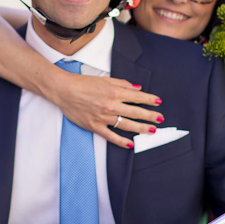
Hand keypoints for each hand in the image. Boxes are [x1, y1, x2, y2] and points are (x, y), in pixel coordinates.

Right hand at [48, 71, 162, 149]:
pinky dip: (121, 141)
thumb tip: (137, 89)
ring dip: (141, 128)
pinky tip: (130, 144)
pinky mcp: (94, 126)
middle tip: (161, 119)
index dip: (149, 100)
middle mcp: (111, 105)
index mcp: (114, 92)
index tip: (158, 102)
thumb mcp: (104, 79)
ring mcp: (103, 117)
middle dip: (150, 116)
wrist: (63, 90)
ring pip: (126, 125)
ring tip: (152, 131)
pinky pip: (111, 136)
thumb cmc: (82, 83)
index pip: (137, 97)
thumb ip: (122, 84)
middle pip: (135, 112)